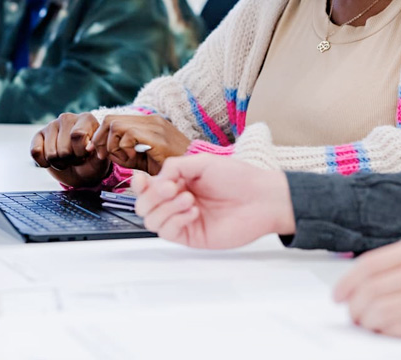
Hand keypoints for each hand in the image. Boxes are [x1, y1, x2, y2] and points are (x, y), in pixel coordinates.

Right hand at [30, 112, 112, 187]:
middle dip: (70, 160)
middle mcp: (67, 118)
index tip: (86, 155)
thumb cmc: (92, 161)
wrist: (80, 170)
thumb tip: (88, 146)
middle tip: (76, 158)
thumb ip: (98, 150)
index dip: (80, 152)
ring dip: (59, 163)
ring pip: (50, 154)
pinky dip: (43, 162)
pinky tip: (51, 160)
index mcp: (86, 118)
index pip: (77, 135)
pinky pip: (35, 151)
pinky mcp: (38, 135)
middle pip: (64, 148)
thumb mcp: (100, 158)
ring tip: (66, 159)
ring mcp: (51, 125)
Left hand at [89, 114, 190, 173]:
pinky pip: (128, 134)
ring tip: (124, 158)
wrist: (192, 169)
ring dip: (113, 145)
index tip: (96, 151)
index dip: (100, 136)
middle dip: (100, 140)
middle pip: (110, 119)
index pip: (114, 119)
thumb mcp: (140, 159)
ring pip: (116, 125)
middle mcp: (150, 120)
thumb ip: (122, 153)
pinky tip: (134, 158)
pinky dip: (124, 148)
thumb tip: (103, 151)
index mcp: (147, 123)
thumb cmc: (168, 167)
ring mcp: (154, 125)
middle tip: (104, 156)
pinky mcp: (156, 135)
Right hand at [131, 154, 293, 248]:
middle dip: (152, 196)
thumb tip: (156, 179)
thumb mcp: (203, 163)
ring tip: (189, 199)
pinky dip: (175, 220)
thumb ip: (175, 167)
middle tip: (171, 188)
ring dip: (166, 207)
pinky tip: (193, 211)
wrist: (261, 198)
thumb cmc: (238, 178)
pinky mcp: (191, 236)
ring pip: (152, 220)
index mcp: (179, 182)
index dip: (139, 184)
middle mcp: (178, 201)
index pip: (148, 187)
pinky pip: (168, 232)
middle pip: (144, 205)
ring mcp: (184, 220)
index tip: (142, 180)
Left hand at [333, 234, 400, 337]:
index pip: (369, 266)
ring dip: (369, 323)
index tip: (338, 295)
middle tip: (354, 314)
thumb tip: (367, 278)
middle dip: (355, 307)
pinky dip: (388, 333)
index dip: (346, 284)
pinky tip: (388, 331)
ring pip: (382, 313)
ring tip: (369, 325)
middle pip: (371, 292)